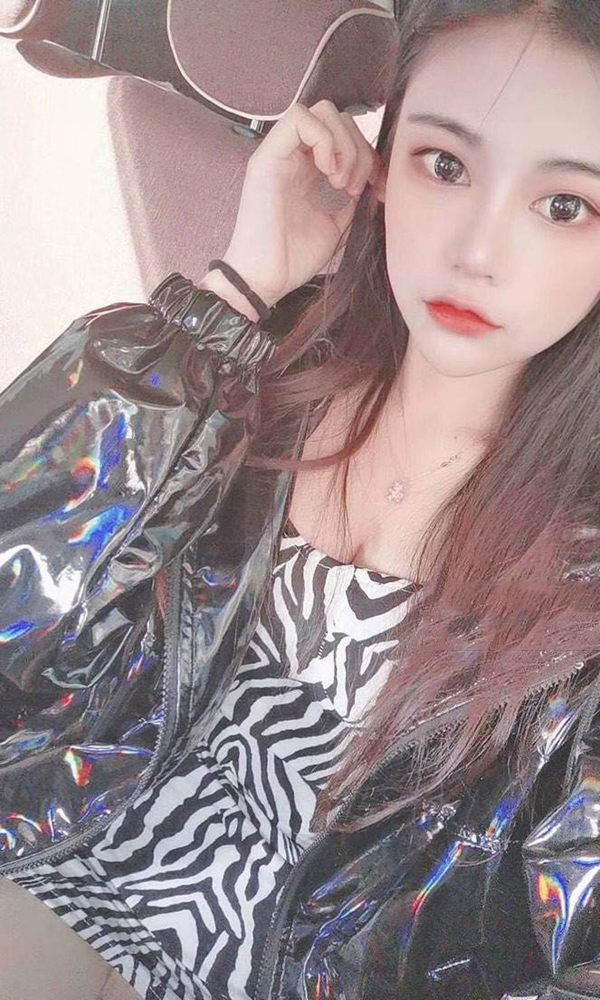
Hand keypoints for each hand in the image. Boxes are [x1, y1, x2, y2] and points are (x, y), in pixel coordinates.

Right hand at [219, 99, 383, 308]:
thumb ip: (353, 195)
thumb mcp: (338, 222)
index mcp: (311, 169)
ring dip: (343, 144)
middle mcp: (295, 156)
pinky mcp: (267, 157)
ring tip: (340, 183)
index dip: (367, 153)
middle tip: (352, 187)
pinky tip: (327, 173)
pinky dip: (324, 140)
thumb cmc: (295, 258)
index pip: (346, 134)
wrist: (267, 279)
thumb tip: (377, 175)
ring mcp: (280, 153)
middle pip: (339, 117)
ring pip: (323, 111)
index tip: (371, 187)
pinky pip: (299, 118)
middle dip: (358, 148)